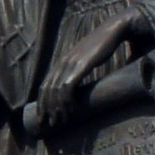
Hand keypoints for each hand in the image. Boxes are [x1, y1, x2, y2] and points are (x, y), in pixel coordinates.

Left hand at [23, 17, 144, 139]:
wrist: (113, 30)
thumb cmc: (101, 46)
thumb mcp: (84, 60)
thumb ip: (78, 70)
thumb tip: (77, 88)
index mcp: (61, 62)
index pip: (45, 84)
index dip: (42, 102)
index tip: (42, 116)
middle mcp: (63, 62)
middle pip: (47, 89)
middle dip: (47, 109)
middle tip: (50, 123)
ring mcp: (71, 64)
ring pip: (56, 90)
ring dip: (57, 108)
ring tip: (61, 120)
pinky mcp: (82, 66)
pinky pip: (69, 86)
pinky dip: (67, 100)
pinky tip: (72, 109)